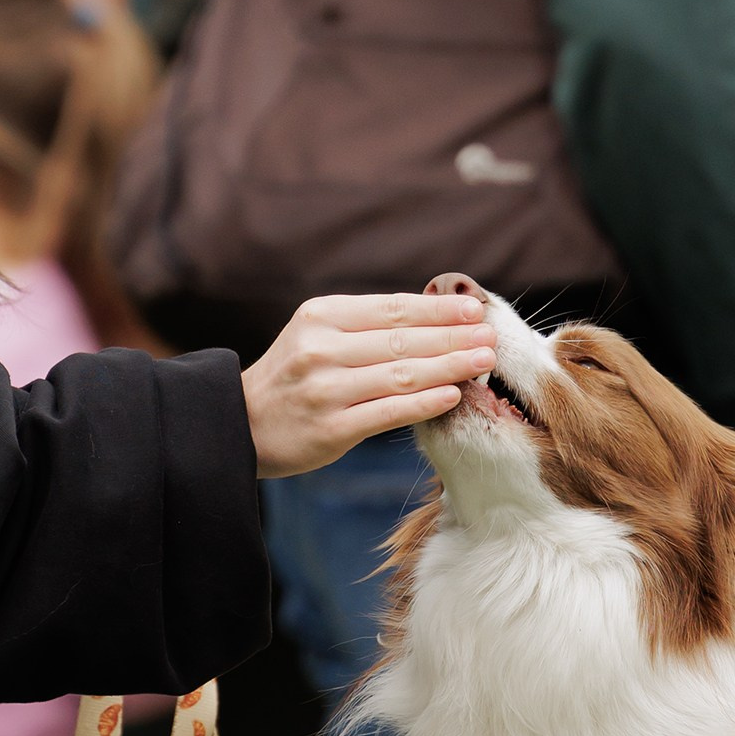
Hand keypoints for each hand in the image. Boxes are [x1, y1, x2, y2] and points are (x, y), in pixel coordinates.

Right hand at [242, 290, 495, 478]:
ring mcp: (325, 389)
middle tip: (492, 336)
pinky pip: (389, 412)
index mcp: (321, 316)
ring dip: (450, 367)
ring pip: (402, 374)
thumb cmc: (294, 375)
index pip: (393, 308)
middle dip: (454, 336)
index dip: (439, 308)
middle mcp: (321, 348)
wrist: (242, 423)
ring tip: (484, 362)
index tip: (476, 308)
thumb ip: (367, 325)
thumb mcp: (318, 334)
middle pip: (403, 340)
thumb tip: (436, 312)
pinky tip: (455, 395)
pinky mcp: (331, 428)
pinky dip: (425, 403)